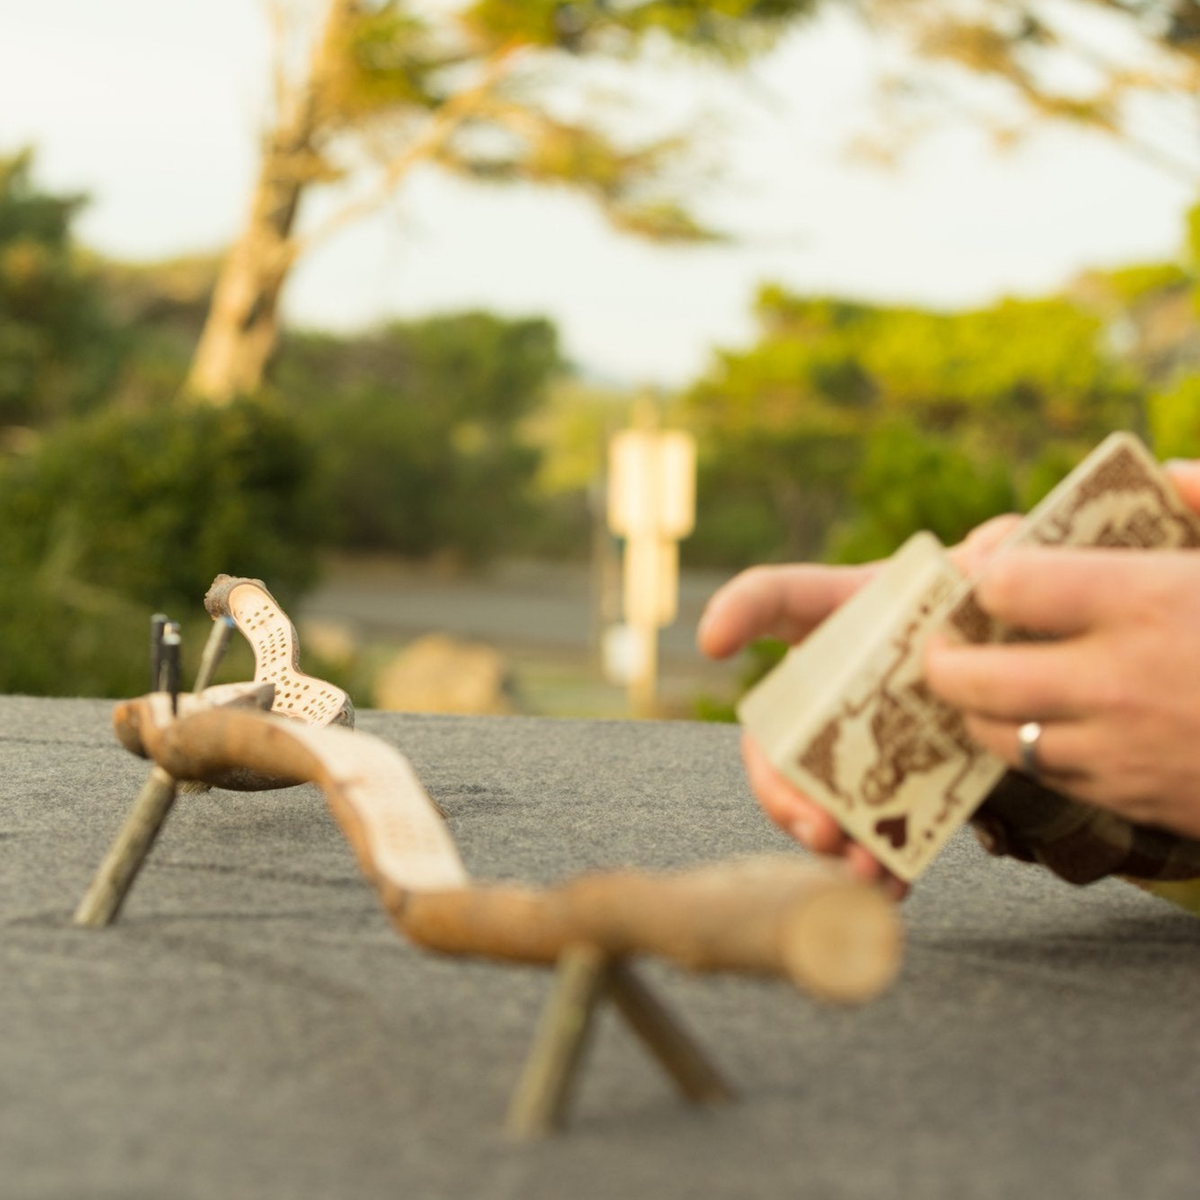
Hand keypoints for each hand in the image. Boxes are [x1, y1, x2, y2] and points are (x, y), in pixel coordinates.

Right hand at [697, 515, 1019, 895]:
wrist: (1027, 662)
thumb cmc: (990, 609)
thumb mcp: (997, 577)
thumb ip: (1001, 555)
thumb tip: (1001, 546)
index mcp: (843, 615)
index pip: (776, 599)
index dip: (738, 612)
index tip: (714, 642)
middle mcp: (832, 681)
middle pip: (774, 736)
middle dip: (781, 788)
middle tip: (815, 825)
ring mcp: (855, 740)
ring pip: (809, 793)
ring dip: (824, 838)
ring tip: (862, 869)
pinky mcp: (894, 784)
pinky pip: (865, 830)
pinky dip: (875, 864)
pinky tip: (893, 888)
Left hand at [925, 544, 1199, 838]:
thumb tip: (1164, 472)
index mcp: (1146, 602)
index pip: (1007, 585)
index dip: (982, 575)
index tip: (984, 572)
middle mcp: (1117, 681)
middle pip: (971, 675)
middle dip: (943, 656)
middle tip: (946, 641)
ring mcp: (1121, 752)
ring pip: (998, 736)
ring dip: (977, 709)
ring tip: (982, 685)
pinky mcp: (1136, 803)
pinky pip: (1047, 779)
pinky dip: (1029, 751)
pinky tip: (1041, 726)